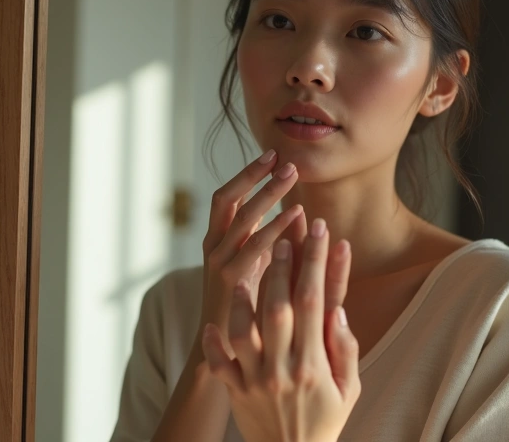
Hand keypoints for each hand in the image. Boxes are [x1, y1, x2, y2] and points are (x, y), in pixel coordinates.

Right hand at [196, 150, 304, 358]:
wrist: (225, 352)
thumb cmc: (243, 311)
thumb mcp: (250, 269)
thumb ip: (260, 243)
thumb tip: (283, 213)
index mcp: (214, 242)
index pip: (225, 197)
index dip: (245, 174)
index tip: (270, 155)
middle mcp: (212, 247)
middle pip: (227, 198)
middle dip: (253, 175)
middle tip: (281, 157)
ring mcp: (218, 263)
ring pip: (241, 216)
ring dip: (266, 192)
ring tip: (290, 175)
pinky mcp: (230, 281)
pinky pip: (254, 245)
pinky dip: (275, 225)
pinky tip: (296, 214)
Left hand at [202, 219, 360, 441]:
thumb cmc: (326, 421)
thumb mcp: (350, 389)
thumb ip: (345, 349)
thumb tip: (336, 308)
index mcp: (314, 365)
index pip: (315, 302)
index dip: (316, 263)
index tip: (320, 232)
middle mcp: (283, 369)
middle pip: (278, 307)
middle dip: (280, 267)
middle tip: (281, 233)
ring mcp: (256, 381)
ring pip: (243, 331)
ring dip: (242, 299)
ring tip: (244, 270)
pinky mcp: (236, 392)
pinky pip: (218, 365)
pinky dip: (212, 344)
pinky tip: (210, 324)